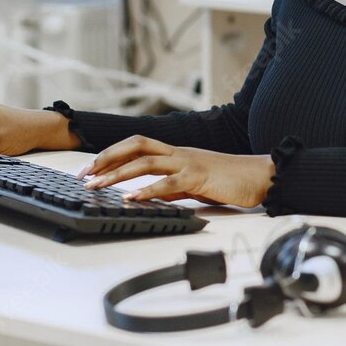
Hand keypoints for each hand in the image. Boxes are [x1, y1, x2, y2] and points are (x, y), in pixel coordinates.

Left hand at [78, 136, 275, 207]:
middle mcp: (178, 152)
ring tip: (96, 187)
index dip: (112, 153)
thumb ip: (172, 186)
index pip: (137, 145)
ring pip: (144, 163)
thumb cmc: (230, 180)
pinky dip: (146, 191)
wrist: (261, 176)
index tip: (91, 168)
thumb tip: (150, 194)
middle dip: (106, 158)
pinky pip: (168, 183)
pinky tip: (131, 199)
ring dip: (117, 175)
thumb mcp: (194, 183)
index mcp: (176, 152)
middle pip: (134, 146)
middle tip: (84, 175)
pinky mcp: (198, 177)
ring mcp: (188, 162)